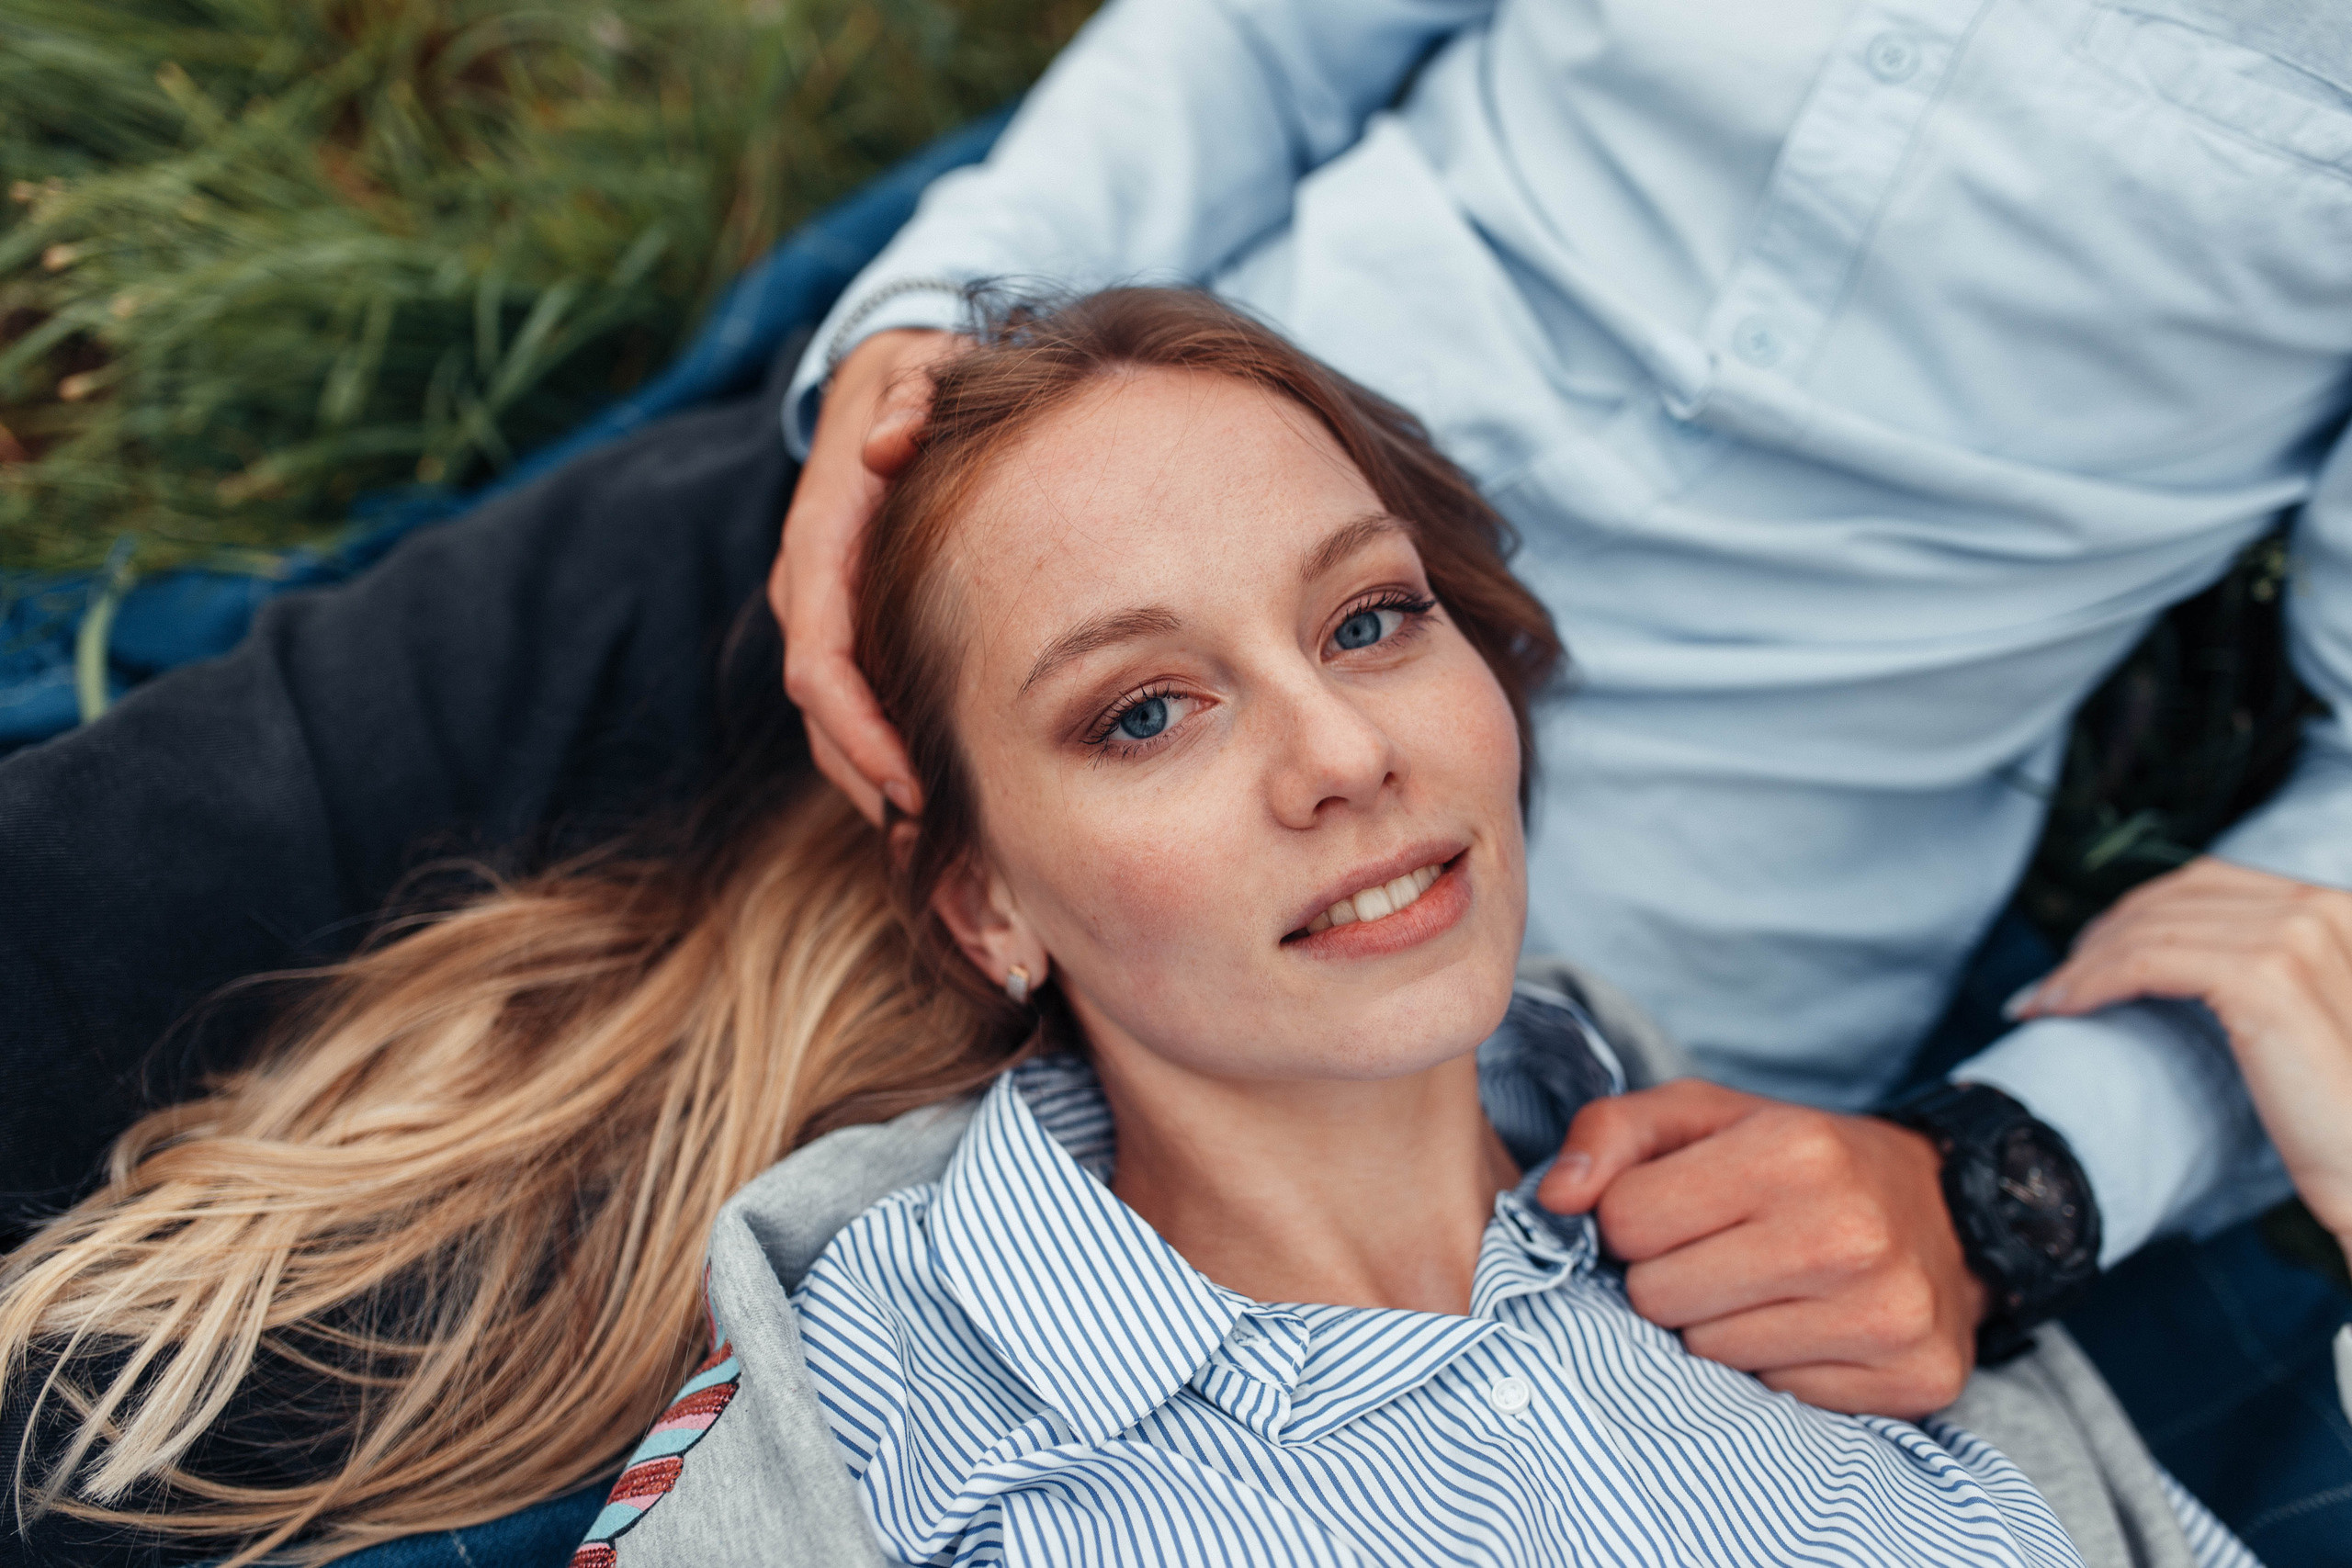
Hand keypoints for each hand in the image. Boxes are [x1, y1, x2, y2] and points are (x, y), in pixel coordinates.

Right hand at [772, 327, 964, 823]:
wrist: (896, 381)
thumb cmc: (925, 382)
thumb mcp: (921, 371)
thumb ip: (911, 396)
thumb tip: (889, 443)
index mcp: (820, 542)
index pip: (821, 661)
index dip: (861, 730)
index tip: (913, 783)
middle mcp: (810, 592)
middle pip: (825, 721)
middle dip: (875, 790)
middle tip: (943, 856)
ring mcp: (826, 618)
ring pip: (837, 733)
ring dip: (882, 799)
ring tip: (948, 869)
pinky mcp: (851, 636)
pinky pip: (860, 718)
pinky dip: (893, 773)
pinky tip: (948, 829)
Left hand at [1539, 1079, 1987, 1417]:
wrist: (1944, 1210)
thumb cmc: (1797, 1159)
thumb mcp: (1702, 1115)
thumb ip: (1610, 1134)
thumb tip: (1552, 1201)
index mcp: (1792, 1152)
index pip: (1627, 1220)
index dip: (1634, 1219)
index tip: (1676, 1211)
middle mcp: (1848, 1234)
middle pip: (1660, 1297)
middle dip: (1668, 1277)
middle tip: (1718, 1253)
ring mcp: (1888, 1314)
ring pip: (1711, 1355)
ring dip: (1717, 1327)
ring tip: (1762, 1287)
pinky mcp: (1915, 1380)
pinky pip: (1777, 1398)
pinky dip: (1777, 1368)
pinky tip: (1809, 1327)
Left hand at [2011, 855, 2351, 1255]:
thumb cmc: (2339, 1114)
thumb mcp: (2296, 1017)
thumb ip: (2254, 968)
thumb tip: (2163, 952)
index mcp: (2332, 906)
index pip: (2206, 882)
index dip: (2135, 912)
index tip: (2084, 954)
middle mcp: (2319, 905)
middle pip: (2171, 900)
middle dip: (2100, 936)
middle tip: (2052, 981)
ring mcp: (2295, 937)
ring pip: (2148, 931)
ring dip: (2081, 965)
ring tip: (2042, 1001)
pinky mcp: (2266, 980)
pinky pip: (2145, 963)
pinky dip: (2091, 982)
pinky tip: (2060, 1007)